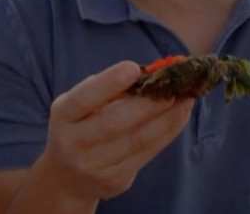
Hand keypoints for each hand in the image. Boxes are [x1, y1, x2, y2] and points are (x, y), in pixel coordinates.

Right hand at [35, 61, 194, 205]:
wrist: (68, 178)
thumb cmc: (79, 127)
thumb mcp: (79, 105)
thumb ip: (105, 89)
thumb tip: (149, 75)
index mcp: (62, 116)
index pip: (83, 99)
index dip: (108, 83)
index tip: (134, 68)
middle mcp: (73, 143)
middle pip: (114, 122)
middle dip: (148, 103)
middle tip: (174, 85)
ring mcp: (94, 166)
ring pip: (137, 140)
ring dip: (167, 117)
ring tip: (186, 98)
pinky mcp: (115, 181)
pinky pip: (147, 153)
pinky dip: (168, 132)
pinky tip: (181, 116)